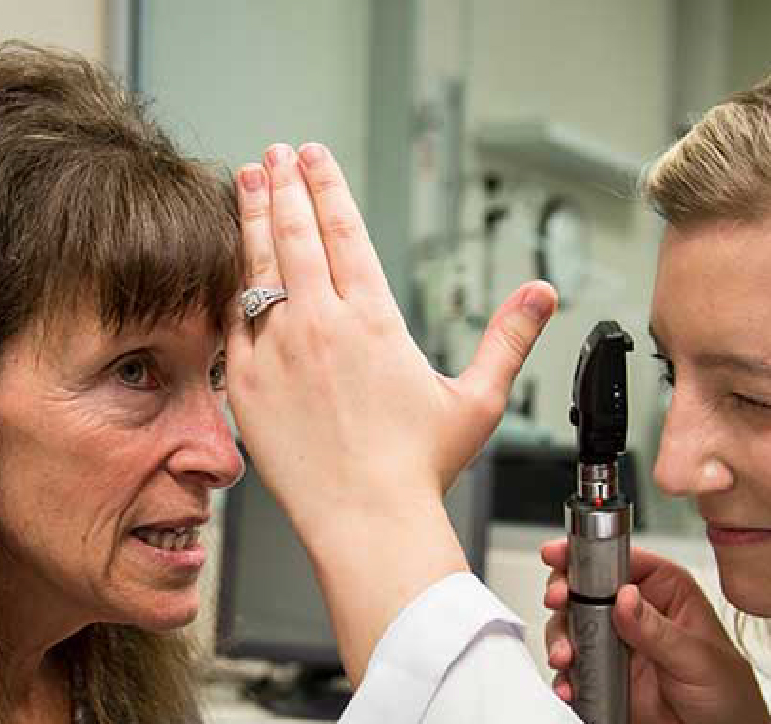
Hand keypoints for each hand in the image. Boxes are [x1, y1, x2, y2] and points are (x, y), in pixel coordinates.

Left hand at [224, 142, 557, 683]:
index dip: (327, 186)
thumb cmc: (420, 470)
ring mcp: (279, 351)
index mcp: (374, 318)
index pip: (343, 231)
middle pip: (295, 234)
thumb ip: (507, 338)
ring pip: (257, 266)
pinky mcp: (248, 384)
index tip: (313, 155)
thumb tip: (543, 293)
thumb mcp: (478, 399)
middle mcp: (322, 323)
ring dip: (252, 217)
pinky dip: (229, 285)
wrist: (366, 521)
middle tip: (274, 155)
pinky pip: (233, 322)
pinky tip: (227, 265)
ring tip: (246, 180)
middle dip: (284, 185)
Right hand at [541, 539, 770, 723]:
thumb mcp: (697, 659)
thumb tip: (625, 598)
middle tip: (558, 602)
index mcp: (667, 590)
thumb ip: (657, 630)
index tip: (560, 555)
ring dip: (561, 638)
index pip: (622, 559)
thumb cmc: (725, 693)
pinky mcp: (603, 674)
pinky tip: (570, 686)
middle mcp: (637, 610)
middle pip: (586, 586)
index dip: (588, 553)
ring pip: (572, 625)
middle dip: (564, 593)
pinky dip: (565, 676)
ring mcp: (616, 642)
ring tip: (567, 658)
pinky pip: (574, 668)